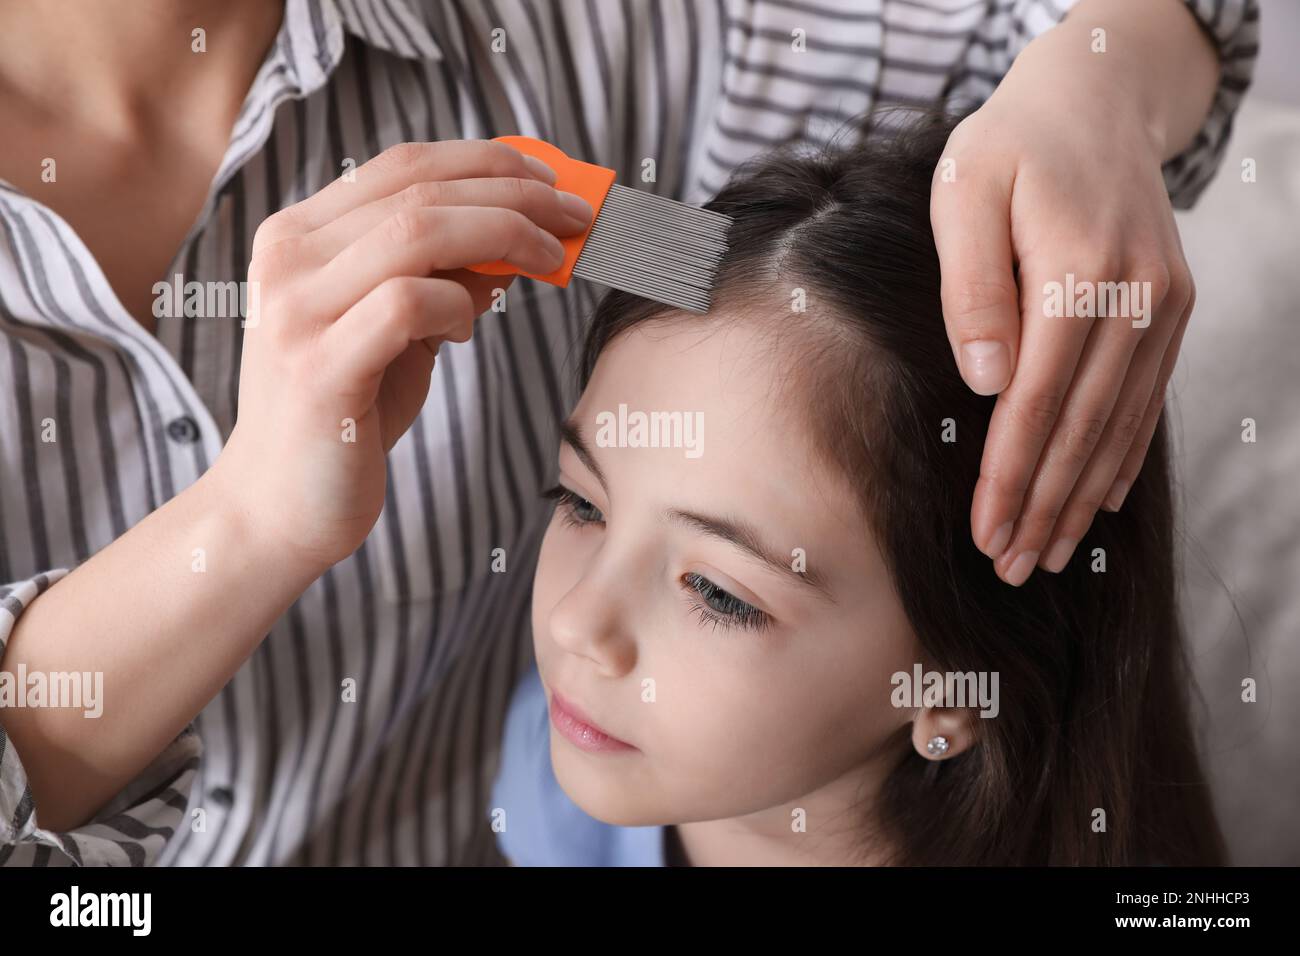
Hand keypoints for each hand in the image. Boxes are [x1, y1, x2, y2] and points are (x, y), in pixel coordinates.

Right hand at [211, 139, 593, 573]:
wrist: (278, 508)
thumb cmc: (348, 414)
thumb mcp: (401, 330)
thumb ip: (445, 279)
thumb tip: (522, 237)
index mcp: (299, 235)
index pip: (402, 165)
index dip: (485, 162)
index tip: (549, 178)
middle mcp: (288, 259)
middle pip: (420, 189)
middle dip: (515, 195)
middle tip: (576, 216)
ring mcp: (296, 311)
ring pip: (418, 231)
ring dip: (504, 236)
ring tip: (550, 261)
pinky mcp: (318, 368)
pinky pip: (408, 304)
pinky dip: (456, 305)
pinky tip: (466, 331)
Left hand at [930, 20, 1200, 586]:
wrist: (1093, 98)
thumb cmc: (1009, 145)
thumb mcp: (966, 193)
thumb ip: (970, 286)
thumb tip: (985, 380)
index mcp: (1080, 269)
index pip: (1039, 400)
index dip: (1011, 474)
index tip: (986, 531)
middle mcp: (1137, 294)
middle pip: (1084, 426)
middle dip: (1046, 505)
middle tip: (1013, 567)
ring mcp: (1164, 303)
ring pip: (1122, 423)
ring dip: (1083, 495)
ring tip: (1050, 553)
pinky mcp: (1172, 307)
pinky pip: (1148, 399)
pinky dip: (1123, 455)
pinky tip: (1100, 501)